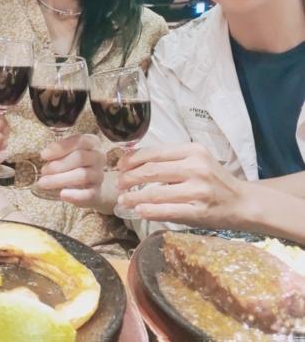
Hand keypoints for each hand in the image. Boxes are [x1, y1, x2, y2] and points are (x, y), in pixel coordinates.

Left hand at [37, 134, 106, 207]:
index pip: (77, 141)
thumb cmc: (77, 164)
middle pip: (80, 158)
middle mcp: (99, 157)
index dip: (60, 148)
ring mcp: (99, 175)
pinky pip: (87, 194)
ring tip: (44, 183)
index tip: (44, 155)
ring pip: (82, 175)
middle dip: (59, 164)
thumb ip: (59, 152)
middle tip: (43, 171)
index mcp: (92, 142)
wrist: (92, 186)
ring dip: (61, 179)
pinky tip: (62, 194)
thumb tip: (46, 156)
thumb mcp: (69, 153)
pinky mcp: (97, 192)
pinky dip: (74, 195)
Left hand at [116, 143, 247, 228]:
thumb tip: (135, 161)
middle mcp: (196, 167)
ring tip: (123, 200)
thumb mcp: (197, 160)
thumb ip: (171, 159)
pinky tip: (139, 211)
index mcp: (193, 150)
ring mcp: (198, 190)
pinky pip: (168, 211)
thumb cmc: (214, 180)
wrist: (242, 202)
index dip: (133, 159)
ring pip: (156, 193)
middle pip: (152, 171)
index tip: (121, 165)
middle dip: (130, 177)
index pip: (155, 152)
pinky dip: (150, 211)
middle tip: (118, 183)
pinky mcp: (199, 211)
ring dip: (135, 197)